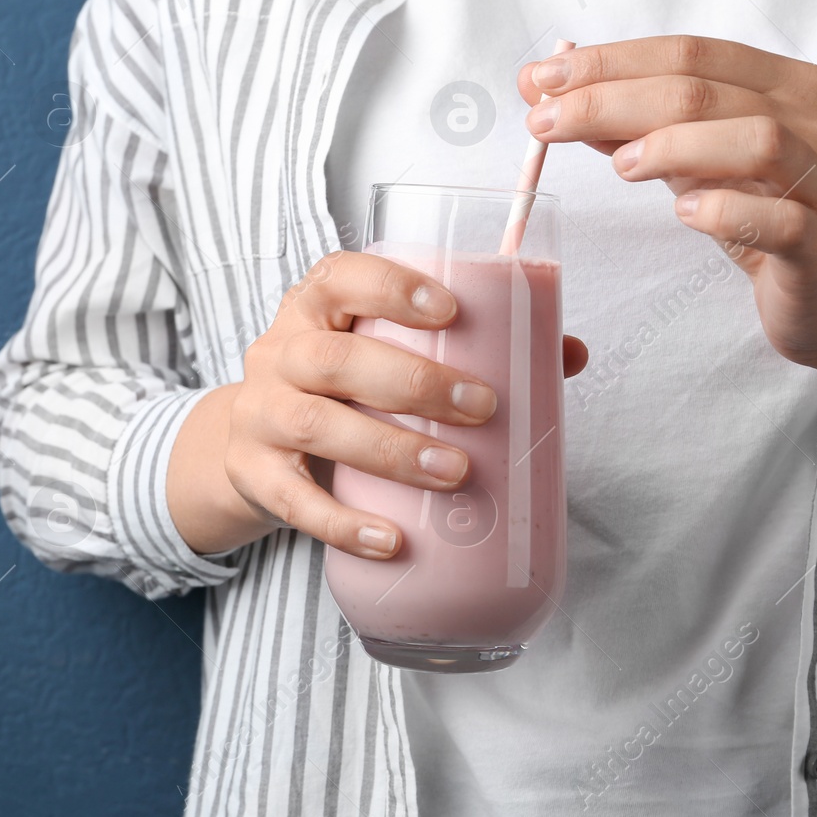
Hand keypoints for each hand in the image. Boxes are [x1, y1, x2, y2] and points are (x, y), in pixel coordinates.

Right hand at [198, 251, 586, 559]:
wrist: (249, 445)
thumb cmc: (339, 389)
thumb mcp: (381, 354)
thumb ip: (469, 348)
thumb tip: (567, 352)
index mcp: (315, 308)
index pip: (340, 277)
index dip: (391, 288)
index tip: (450, 310)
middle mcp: (279, 353)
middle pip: (333, 359)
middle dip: (413, 383)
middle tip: (481, 406)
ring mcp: (259, 415)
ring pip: (317, 426)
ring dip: (391, 450)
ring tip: (455, 470)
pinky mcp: (253, 475)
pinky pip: (294, 502)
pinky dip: (344, 524)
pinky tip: (391, 539)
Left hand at [519, 35, 816, 368]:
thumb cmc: (762, 212)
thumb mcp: (693, 161)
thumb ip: (632, 127)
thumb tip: (551, 98)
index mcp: (782, 83)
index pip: (687, 52)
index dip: (609, 62)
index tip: (539, 80)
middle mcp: (811, 120)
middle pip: (705, 90)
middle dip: (612, 100)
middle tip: (546, 121)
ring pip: (755, 139)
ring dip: (674, 145)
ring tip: (621, 167)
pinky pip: (780, 218)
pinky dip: (726, 209)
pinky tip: (684, 212)